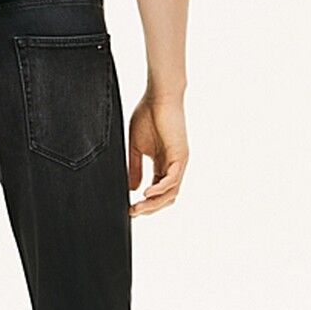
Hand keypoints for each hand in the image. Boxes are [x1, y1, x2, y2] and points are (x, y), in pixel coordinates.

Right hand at [127, 92, 188, 216]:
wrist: (159, 96)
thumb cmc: (148, 115)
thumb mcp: (136, 147)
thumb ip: (135, 167)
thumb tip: (132, 188)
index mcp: (163, 164)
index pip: (157, 191)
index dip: (145, 203)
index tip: (129, 208)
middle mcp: (173, 166)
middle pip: (166, 197)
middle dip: (149, 208)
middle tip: (132, 212)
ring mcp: (179, 162)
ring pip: (170, 193)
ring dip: (154, 203)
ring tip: (137, 207)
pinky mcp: (181, 156)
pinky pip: (173, 180)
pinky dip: (160, 189)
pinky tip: (146, 193)